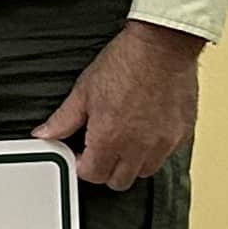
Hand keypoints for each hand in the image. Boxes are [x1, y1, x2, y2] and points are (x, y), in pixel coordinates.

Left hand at [33, 21, 203, 189]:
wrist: (162, 46)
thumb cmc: (125, 63)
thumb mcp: (83, 91)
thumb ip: (63, 119)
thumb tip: (45, 133)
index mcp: (109, 138)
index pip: (92, 175)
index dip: (83, 165)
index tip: (82, 153)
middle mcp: (138, 146)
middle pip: (119, 181)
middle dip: (106, 169)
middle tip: (100, 149)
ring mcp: (163, 142)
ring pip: (145, 172)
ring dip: (131, 163)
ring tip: (123, 139)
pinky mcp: (182, 134)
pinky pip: (167, 155)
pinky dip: (154, 150)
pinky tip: (145, 130)